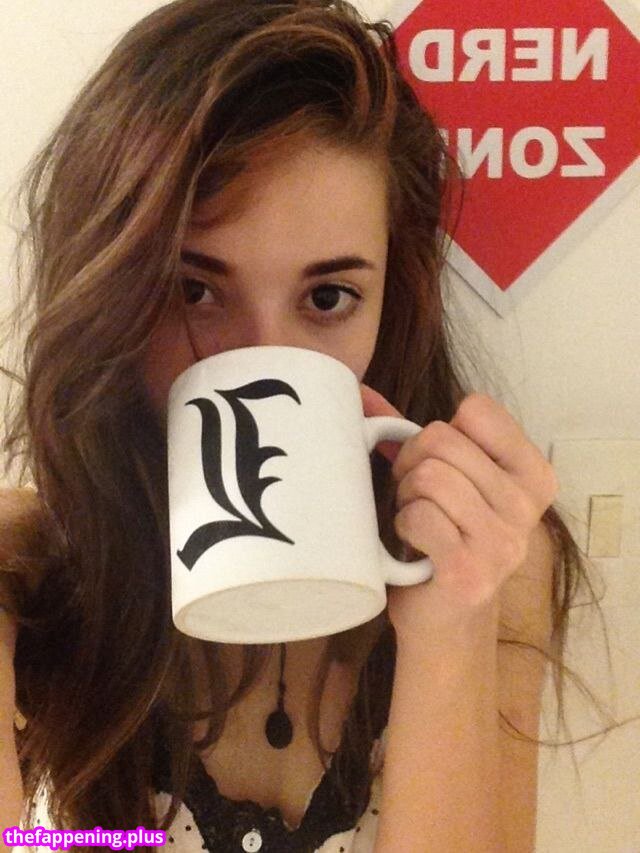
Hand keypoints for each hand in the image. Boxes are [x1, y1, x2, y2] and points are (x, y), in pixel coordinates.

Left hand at [360, 385, 557, 639]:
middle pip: (441, 440)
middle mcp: (527, 506)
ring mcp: (503, 542)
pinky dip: (403, 526)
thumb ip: (413, 434)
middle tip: (415, 496)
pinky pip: (418, 516)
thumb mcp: (449, 480)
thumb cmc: (444, 537)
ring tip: (417, 520)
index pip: (477, 409)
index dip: (440, 432)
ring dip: (406, 497)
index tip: (439, 463)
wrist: (446, 619)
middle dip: (411, 464)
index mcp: (533, 473)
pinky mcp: (470, 572)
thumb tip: (357, 391)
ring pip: (428, 476)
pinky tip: (415, 546)